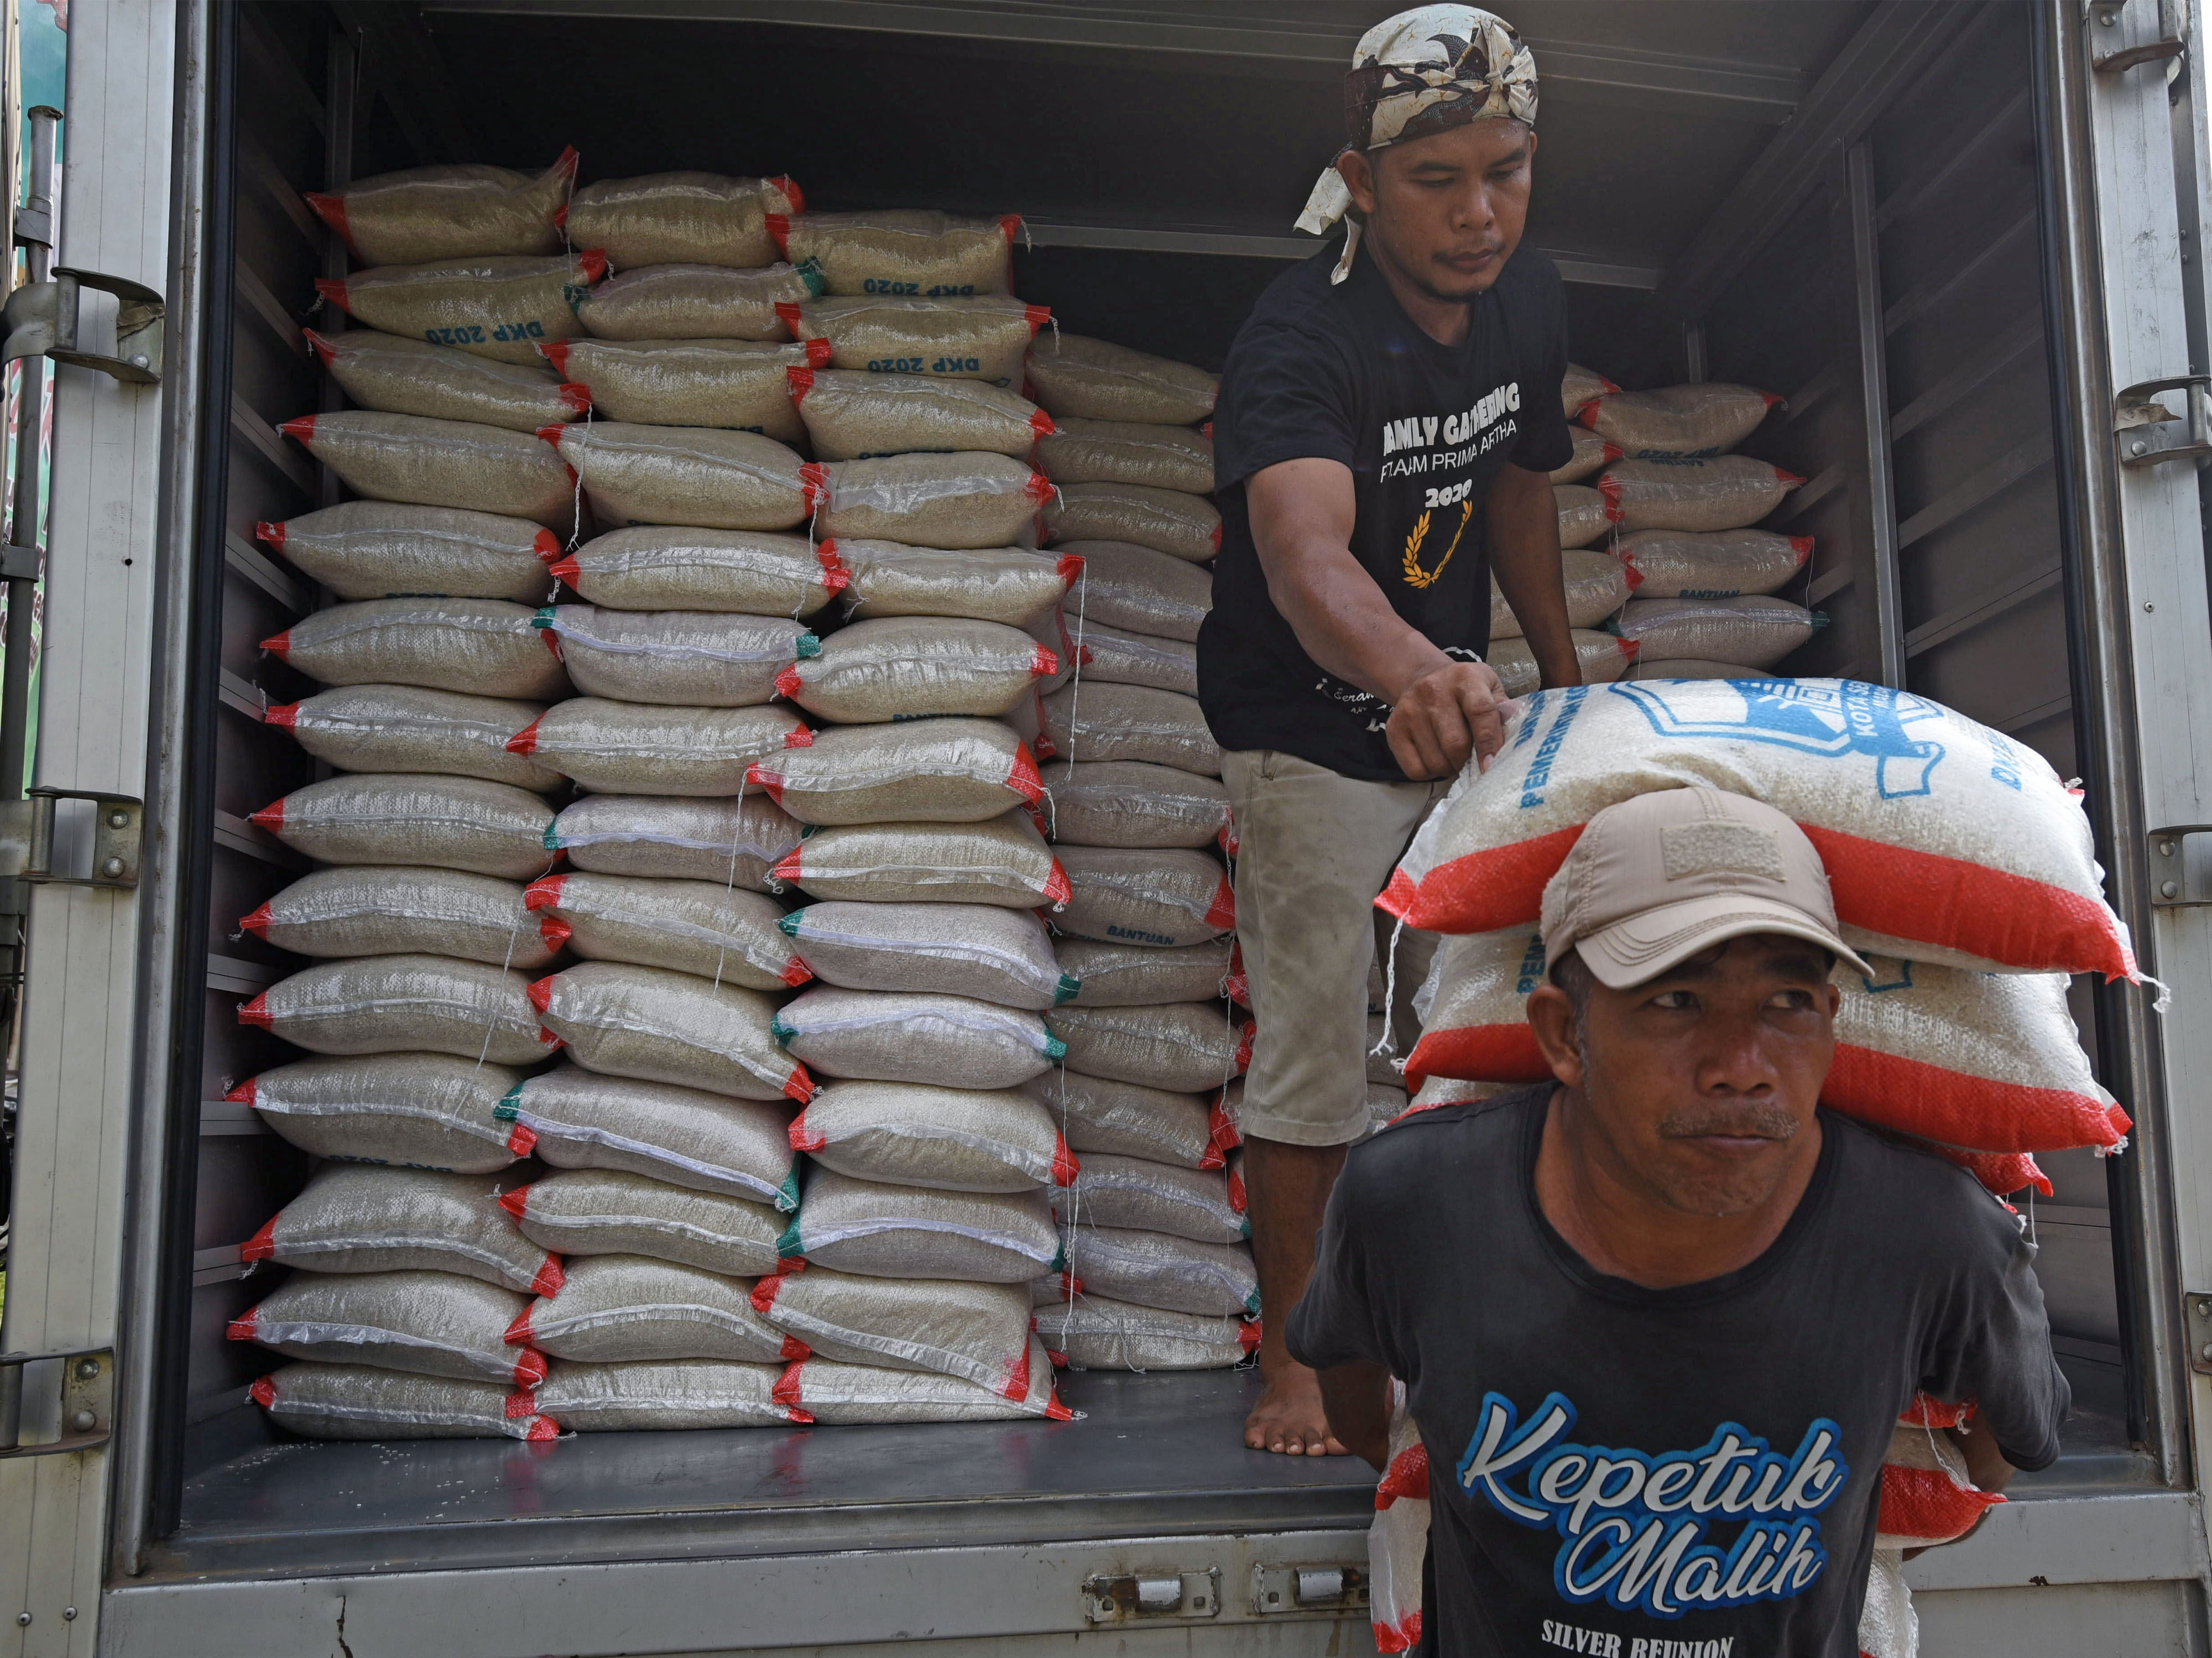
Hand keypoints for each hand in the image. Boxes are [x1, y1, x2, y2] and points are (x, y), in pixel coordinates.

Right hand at [1385, 660, 1508, 781]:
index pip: (1481, 712)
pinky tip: (1436, 759)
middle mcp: (1433, 690)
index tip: (1491, 766)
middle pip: (1455, 743)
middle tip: (1473, 762)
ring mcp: (1410, 710)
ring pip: (1436, 760)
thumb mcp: (1489, 687)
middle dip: (1468, 762)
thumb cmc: (1465, 689)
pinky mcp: (1394, 728)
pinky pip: (1415, 769)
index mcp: (1465, 678)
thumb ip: (1503, 709)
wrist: (1422, 677)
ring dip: (1451, 769)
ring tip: (1455, 759)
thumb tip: (1520, 732)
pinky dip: (1430, 773)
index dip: (1488, 742)